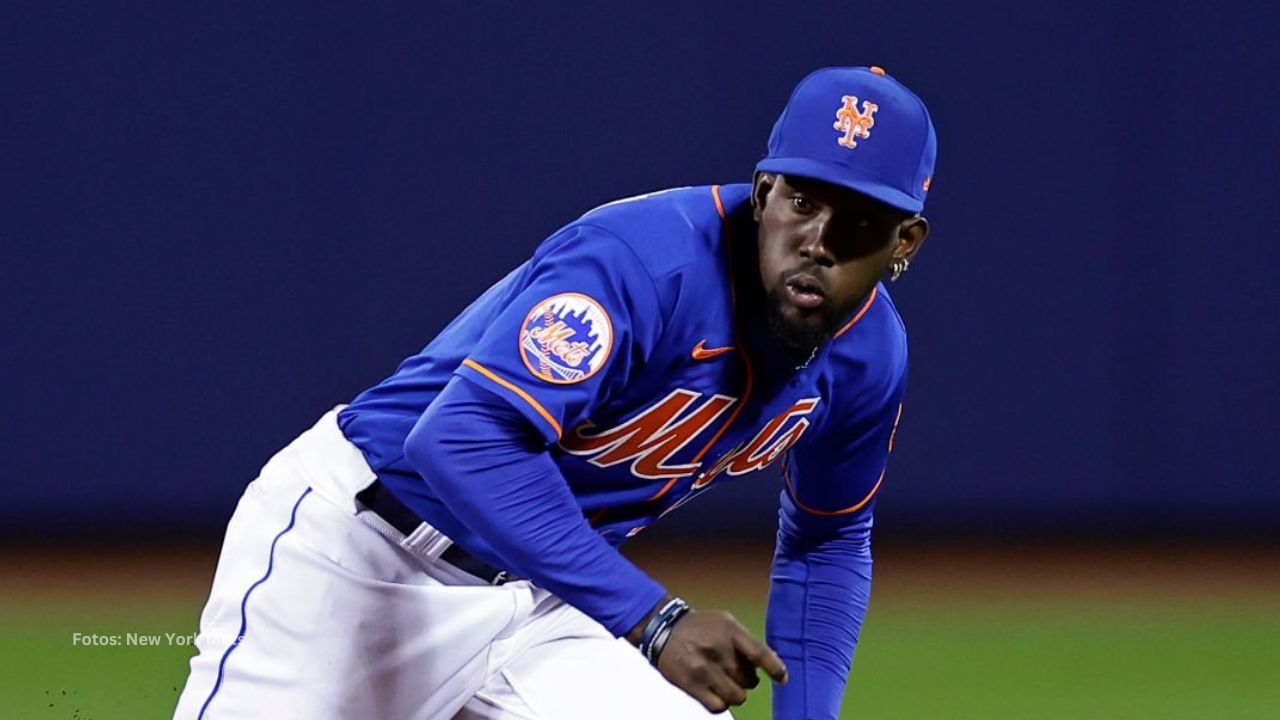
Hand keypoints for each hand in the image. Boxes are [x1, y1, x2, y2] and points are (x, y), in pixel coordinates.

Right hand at [649, 608, 787, 712]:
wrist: (664, 629)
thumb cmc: (700, 627)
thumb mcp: (725, 622)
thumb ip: (746, 641)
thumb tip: (772, 663)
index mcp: (729, 631)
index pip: (760, 654)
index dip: (775, 669)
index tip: (782, 678)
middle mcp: (718, 650)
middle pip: (750, 681)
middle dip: (747, 680)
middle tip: (736, 673)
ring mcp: (704, 669)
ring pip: (737, 697)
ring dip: (736, 694)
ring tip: (726, 683)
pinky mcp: (692, 685)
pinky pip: (718, 707)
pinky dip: (721, 703)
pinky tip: (715, 692)